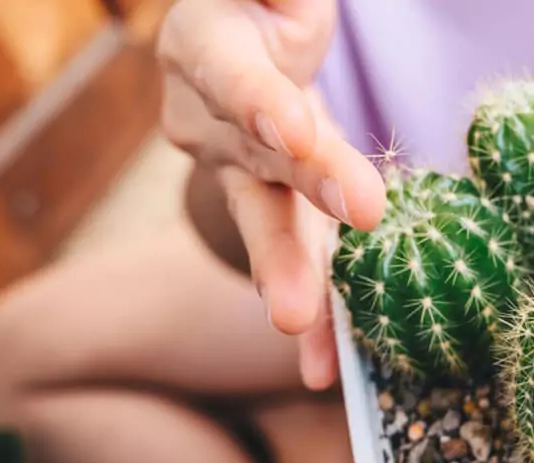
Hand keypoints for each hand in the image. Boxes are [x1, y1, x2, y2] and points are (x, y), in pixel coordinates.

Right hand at [156, 0, 386, 389]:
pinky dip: (318, 296)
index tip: (292, 135)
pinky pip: (299, 242)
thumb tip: (296, 12)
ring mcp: (235, 164)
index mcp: (206, 43)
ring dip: (294, 286)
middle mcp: (206, 114)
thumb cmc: (265, 0)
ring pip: (270, 225)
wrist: (251, 28)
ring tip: (312, 352)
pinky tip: (327, 356)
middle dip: (280, 236)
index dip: (256, 106)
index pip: (230, 76)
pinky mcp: (273, 194)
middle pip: (253, 170)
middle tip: (296, 306)